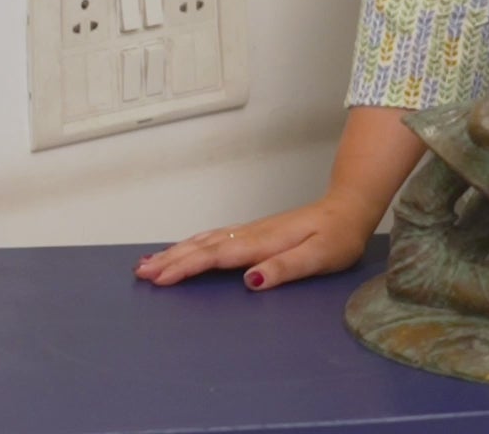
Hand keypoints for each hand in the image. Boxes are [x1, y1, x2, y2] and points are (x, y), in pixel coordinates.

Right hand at [132, 192, 373, 290]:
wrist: (348, 208)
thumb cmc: (337, 236)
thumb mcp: (319, 257)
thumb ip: (285, 268)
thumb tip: (249, 280)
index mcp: (262, 242)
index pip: (216, 256)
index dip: (186, 267)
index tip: (159, 279)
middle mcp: (251, 234)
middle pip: (203, 246)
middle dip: (170, 260)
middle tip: (140, 274)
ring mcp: (251, 232)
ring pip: (205, 241)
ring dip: (176, 251)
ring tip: (149, 263)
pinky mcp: (254, 233)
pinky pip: (215, 239)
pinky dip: (193, 245)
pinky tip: (185, 249)